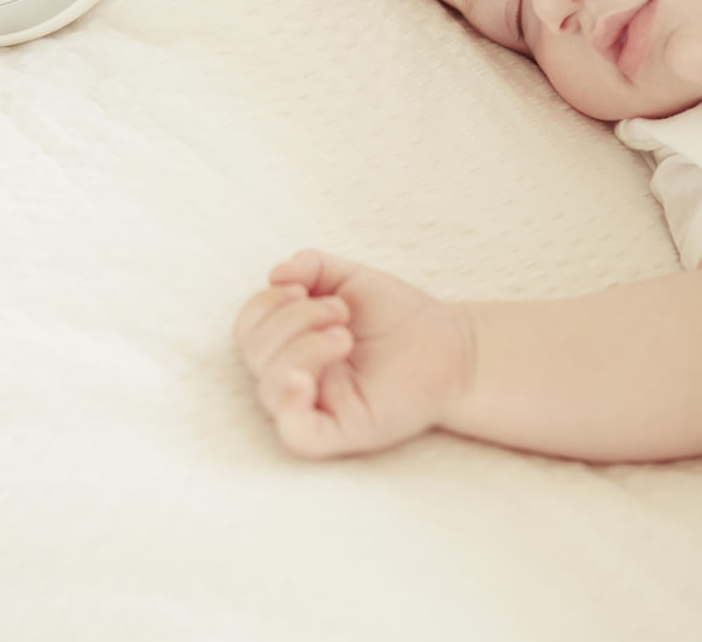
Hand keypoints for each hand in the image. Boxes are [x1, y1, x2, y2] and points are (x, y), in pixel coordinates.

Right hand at [234, 250, 472, 457]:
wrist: (452, 346)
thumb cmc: (399, 318)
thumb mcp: (350, 280)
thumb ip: (312, 267)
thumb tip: (275, 273)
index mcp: (291, 344)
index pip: (249, 328)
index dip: (267, 303)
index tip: (307, 289)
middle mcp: (296, 377)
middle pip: (256, 354)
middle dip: (293, 321)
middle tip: (340, 313)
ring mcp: (316, 407)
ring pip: (270, 391)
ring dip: (301, 350)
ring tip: (344, 337)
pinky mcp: (339, 433)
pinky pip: (296, 432)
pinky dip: (290, 404)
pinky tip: (308, 379)